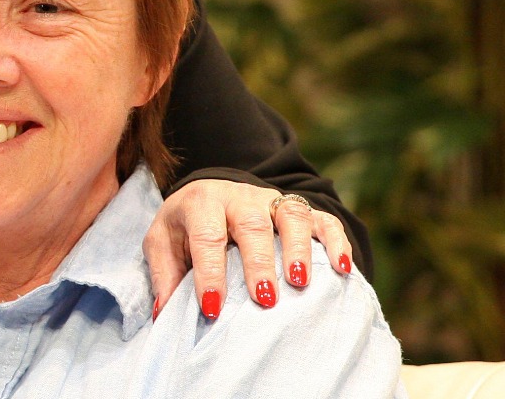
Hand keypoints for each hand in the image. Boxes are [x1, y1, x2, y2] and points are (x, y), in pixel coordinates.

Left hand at [143, 178, 354, 320]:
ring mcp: (271, 199)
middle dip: (258, 262)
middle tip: (265, 298)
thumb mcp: (163, 242)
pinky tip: (342, 268)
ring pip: (290, 214)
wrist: (208, 192)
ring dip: (297, 249)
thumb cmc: (185, 225)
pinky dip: (335, 241)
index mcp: (201, 202)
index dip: (210, 272)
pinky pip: (322, 219)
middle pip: (252, 223)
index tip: (213, 308)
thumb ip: (165, 274)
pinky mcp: (297, 207)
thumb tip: (164, 313)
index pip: (205, 235)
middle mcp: (238, 196)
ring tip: (300, 283)